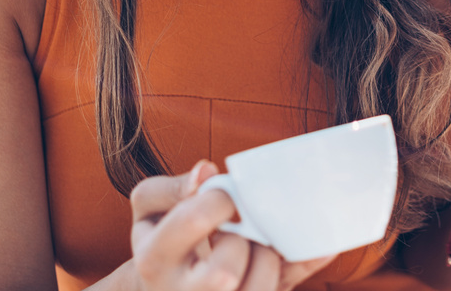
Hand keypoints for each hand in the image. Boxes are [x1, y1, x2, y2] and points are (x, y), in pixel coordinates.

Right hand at [130, 160, 337, 290]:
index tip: (228, 197)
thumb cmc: (164, 241)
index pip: (195, 219)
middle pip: (226, 271)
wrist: (167, 287)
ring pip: (261, 286)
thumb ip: (170, 188)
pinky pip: (286, 286)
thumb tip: (206, 171)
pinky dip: (300, 262)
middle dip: (242, 239)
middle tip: (236, 231)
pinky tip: (285, 250)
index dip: (221, 198)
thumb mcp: (149, 211)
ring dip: (267, 257)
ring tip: (251, 250)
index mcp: (153, 261)